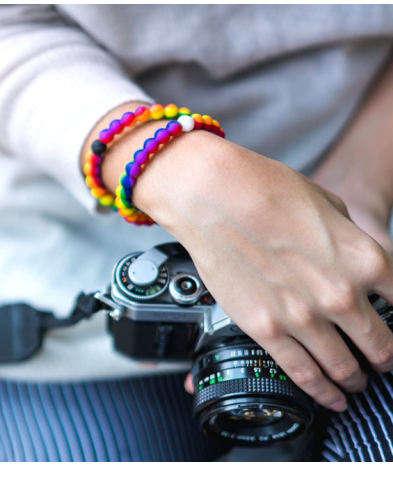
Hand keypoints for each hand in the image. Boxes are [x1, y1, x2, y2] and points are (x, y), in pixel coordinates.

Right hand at [133, 132, 392, 411]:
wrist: (213, 196)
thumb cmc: (265, 190)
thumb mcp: (327, 205)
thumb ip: (347, 242)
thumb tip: (349, 261)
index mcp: (364, 259)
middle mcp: (340, 294)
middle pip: (381, 345)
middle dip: (385, 358)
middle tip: (381, 362)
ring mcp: (302, 317)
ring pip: (342, 367)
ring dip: (354, 379)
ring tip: (355, 383)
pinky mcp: (265, 329)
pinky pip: (302, 373)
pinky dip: (322, 392)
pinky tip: (331, 398)